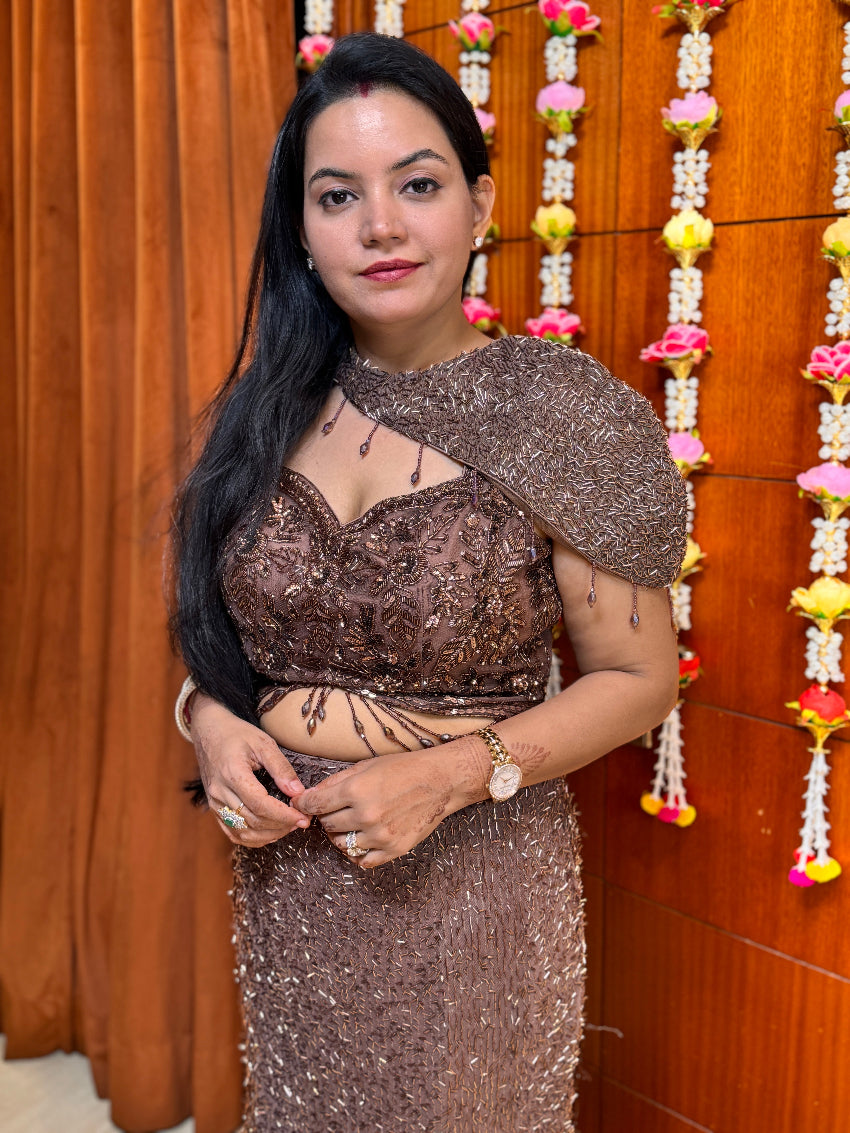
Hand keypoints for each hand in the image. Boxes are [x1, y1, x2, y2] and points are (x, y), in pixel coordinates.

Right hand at [191, 694, 311, 845]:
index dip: (284, 816)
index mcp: (233, 773)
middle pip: (253, 821)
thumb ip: (281, 768)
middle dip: (281, 825)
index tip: (304, 818)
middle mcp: (220, 792)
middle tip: (302, 821)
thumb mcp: (263, 743)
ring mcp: (214, 802)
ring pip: (242, 832)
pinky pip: (232, 832)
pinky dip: (252, 838)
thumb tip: (298, 792)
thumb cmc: (237, 733)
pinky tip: (270, 832)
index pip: (261, 805)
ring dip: (269, 835)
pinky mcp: (213, 808)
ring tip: (289, 827)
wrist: (209, 730)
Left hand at [292, 737, 490, 867]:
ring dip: (340, 835)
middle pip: (327, 825)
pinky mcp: (394, 849)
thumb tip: (308, 796)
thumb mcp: (366, 766)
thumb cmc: (404, 769)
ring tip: (351, 823)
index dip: (304, 804)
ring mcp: (380, 835)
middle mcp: (366, 815)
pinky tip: (363, 838)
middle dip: (327, 816)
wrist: (441, 781)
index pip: (315, 805)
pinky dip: (358, 852)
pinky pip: (363, 860)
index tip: (302, 804)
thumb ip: (335, 782)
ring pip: (342, 844)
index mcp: (356, 790)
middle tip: (336, 809)